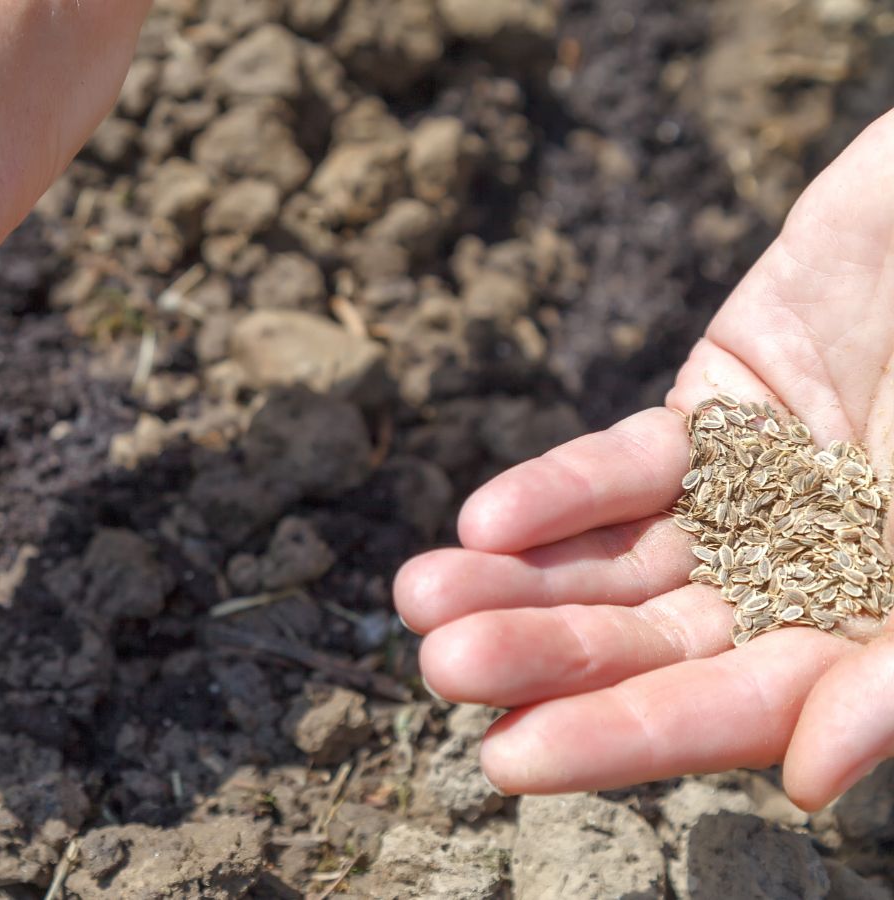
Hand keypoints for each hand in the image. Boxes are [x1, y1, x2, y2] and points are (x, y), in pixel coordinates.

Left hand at [395, 110, 893, 809]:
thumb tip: (811, 778)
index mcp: (872, 631)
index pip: (739, 709)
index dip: (628, 737)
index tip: (510, 760)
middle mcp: (807, 583)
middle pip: (657, 641)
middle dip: (547, 660)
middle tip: (439, 671)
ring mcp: (756, 497)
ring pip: (621, 557)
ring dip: (520, 582)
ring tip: (419, 598)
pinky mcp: (719, 410)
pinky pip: (629, 463)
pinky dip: (559, 492)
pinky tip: (483, 523)